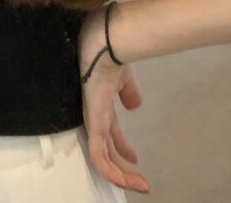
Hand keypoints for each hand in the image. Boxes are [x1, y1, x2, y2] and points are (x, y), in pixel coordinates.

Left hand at [77, 6, 150, 194]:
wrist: (106, 44)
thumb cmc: (113, 54)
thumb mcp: (123, 77)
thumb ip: (127, 91)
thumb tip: (134, 106)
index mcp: (101, 102)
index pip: (109, 130)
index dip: (121, 145)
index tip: (135, 158)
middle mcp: (94, 112)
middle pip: (105, 146)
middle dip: (122, 165)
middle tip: (139, 180)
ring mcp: (92, 118)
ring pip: (101, 156)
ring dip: (120, 174)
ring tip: (138, 186)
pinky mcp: (92, 121)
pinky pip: (97, 153)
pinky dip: (110, 170)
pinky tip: (124, 181)